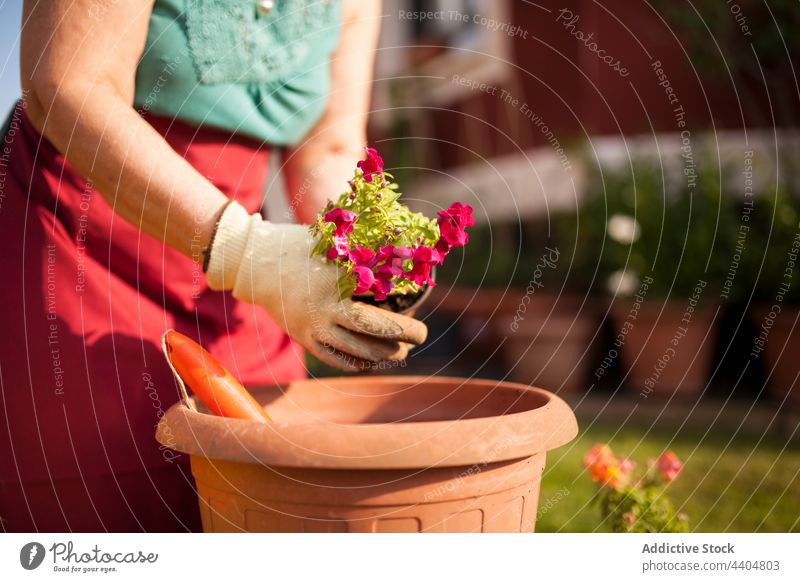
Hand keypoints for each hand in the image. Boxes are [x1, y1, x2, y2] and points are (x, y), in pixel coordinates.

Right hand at [205, 202, 426, 370]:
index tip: (421, 324)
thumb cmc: (302, 246)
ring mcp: (312, 327)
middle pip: (371, 333)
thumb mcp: (335, 241)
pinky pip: (334, 358)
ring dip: (382, 354)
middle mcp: (324, 309)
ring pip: (355, 351)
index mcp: (336, 283)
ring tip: (401, 351)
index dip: (404, 320)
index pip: (380, 307)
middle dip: (400, 339)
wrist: (257, 262)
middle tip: (419, 337)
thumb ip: (365, 250)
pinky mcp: (303, 337)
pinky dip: (357, 362)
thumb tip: (405, 254)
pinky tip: (372, 360)